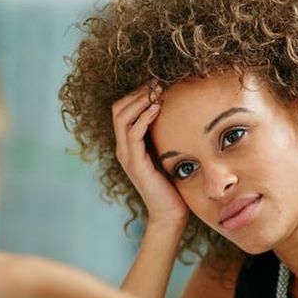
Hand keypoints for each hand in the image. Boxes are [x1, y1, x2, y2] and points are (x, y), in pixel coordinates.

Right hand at [112, 81, 187, 225]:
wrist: (171, 214)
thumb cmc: (174, 185)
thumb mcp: (168, 153)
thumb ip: (166, 136)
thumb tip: (179, 112)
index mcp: (129, 146)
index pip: (121, 110)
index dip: (136, 94)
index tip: (156, 84)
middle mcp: (123, 149)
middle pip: (118, 109)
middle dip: (137, 93)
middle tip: (157, 84)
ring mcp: (127, 157)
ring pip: (122, 118)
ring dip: (140, 101)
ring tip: (158, 92)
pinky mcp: (136, 164)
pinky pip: (134, 134)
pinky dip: (144, 117)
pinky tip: (158, 108)